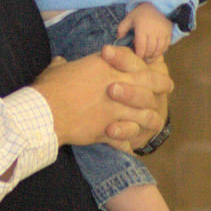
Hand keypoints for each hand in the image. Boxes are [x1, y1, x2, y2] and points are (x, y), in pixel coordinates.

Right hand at [33, 47, 171, 148]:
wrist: (44, 111)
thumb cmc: (49, 87)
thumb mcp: (58, 68)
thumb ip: (64, 65)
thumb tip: (61, 62)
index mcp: (106, 67)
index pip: (138, 64)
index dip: (151, 70)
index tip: (156, 74)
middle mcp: (117, 86)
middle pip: (150, 88)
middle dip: (161, 89)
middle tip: (166, 91)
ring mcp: (115, 110)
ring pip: (147, 115)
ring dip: (151, 119)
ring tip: (153, 123)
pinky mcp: (109, 130)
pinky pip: (128, 140)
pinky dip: (130, 145)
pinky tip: (131, 148)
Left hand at [117, 2, 171, 60]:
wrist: (155, 6)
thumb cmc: (140, 14)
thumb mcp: (128, 19)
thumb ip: (122, 29)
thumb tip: (118, 39)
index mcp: (142, 28)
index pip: (141, 47)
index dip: (139, 54)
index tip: (136, 56)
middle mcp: (153, 31)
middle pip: (150, 50)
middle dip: (145, 56)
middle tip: (142, 58)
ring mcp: (162, 32)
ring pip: (158, 49)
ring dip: (153, 55)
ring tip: (149, 57)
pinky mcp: (169, 33)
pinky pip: (166, 46)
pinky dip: (161, 51)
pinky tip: (156, 52)